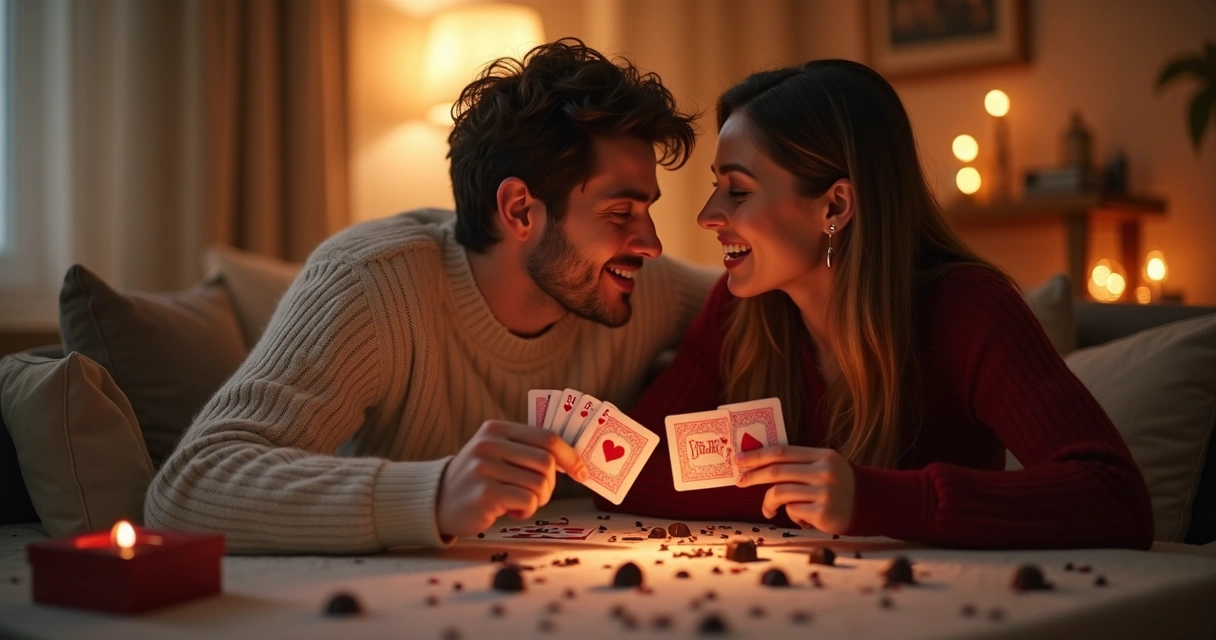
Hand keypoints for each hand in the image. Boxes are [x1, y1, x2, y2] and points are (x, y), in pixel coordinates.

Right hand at [437, 420, 589, 537]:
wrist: (437, 502)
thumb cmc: (478, 479)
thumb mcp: (496, 453)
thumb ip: (526, 450)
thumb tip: (572, 460)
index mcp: (497, 429)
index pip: (546, 437)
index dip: (570, 456)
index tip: (581, 472)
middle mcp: (489, 444)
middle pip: (546, 463)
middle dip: (551, 485)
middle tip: (539, 495)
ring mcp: (485, 468)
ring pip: (539, 485)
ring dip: (538, 500)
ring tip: (520, 503)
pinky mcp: (484, 493)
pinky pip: (527, 502)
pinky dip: (526, 511)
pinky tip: (510, 511)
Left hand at [734, 446, 854, 533]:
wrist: (870, 505)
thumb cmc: (838, 485)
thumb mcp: (823, 466)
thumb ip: (798, 464)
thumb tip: (758, 465)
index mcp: (822, 455)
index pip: (782, 451)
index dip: (757, 455)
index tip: (738, 459)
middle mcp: (824, 471)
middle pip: (777, 471)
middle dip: (754, 476)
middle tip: (741, 481)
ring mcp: (825, 492)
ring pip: (781, 493)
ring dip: (768, 502)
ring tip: (768, 510)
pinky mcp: (824, 512)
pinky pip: (793, 512)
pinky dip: (791, 515)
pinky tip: (801, 518)